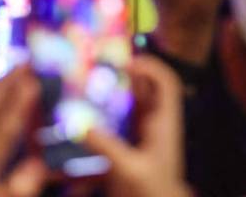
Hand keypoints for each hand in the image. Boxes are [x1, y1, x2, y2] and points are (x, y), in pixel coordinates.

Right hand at [85, 56, 192, 196]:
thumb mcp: (130, 169)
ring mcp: (142, 135)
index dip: (150, 67)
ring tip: (88, 86)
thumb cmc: (154, 191)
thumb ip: (106, 147)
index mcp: (164, 123)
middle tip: (99, 68)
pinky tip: (85, 117)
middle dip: (124, 76)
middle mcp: (154, 124)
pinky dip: (103, 117)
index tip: (126, 62)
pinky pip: (117, 124)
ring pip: (129, 105)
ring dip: (112, 94)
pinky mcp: (129, 148)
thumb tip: (80, 126)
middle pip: (144, 89)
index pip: (166, 83)